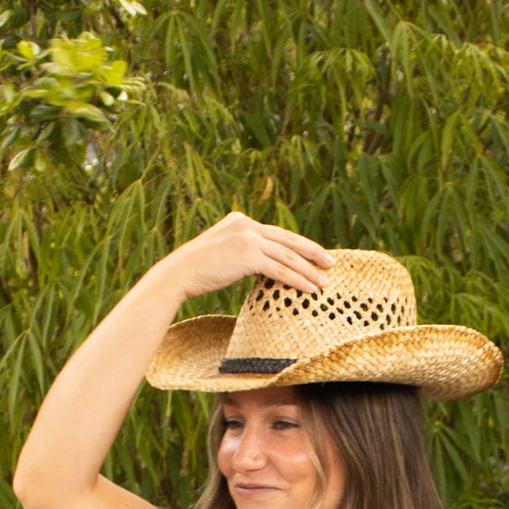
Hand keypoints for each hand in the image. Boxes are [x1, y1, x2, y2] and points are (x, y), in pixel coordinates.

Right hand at [159, 211, 331, 304]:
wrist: (178, 274)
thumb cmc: (196, 271)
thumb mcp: (220, 253)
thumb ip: (240, 251)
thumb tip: (257, 263)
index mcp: (240, 220)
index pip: (276, 233)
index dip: (298, 244)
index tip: (314, 254)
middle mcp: (246, 225)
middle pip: (287, 239)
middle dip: (312, 252)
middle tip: (331, 262)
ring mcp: (247, 238)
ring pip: (287, 256)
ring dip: (308, 270)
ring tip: (324, 281)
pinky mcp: (248, 255)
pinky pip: (280, 269)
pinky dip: (297, 279)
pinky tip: (310, 288)